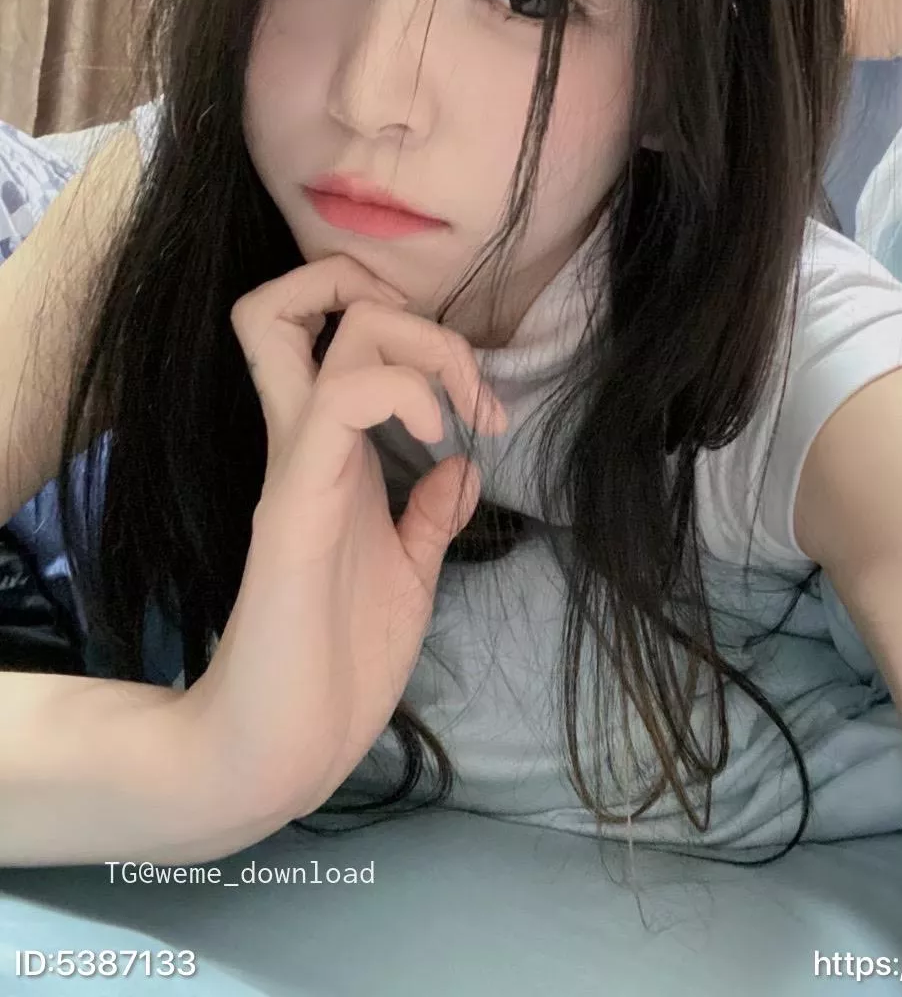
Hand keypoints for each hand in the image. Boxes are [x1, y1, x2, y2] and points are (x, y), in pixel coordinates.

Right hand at [180, 253, 506, 823]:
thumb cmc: (341, 663)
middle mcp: (307, 438)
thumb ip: (427, 516)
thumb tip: (460, 467)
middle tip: (469, 382)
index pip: (325, 329)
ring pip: (340, 328)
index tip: (474, 394)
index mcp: (331, 451)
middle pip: (315, 295)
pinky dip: (404, 389)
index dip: (404, 323)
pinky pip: (346, 398)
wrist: (286, 746)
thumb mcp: (407, 573)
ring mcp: (300, 462)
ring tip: (459, 409)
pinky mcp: (298, 499)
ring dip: (423, 341)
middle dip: (405, 302)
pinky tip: (436, 438)